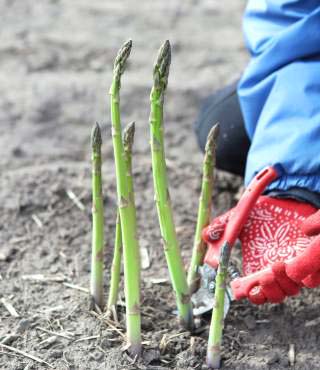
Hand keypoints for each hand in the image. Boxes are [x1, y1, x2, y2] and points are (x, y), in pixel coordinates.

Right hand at [202, 196, 318, 303]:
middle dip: (266, 293)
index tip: (241, 289)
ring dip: (282, 284)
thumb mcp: (236, 218)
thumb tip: (206, 236)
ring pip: (289, 290)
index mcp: (254, 267)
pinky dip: (300, 275)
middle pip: (271, 296)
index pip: (251, 291)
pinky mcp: (306, 259)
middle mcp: (272, 270)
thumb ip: (221, 227)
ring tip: (276, 266)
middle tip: (261, 279)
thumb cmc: (258, 213)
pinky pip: (307, 277)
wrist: (282, 200)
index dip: (246, 294)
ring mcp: (291, 266)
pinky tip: (291, 263)